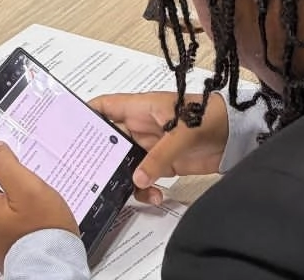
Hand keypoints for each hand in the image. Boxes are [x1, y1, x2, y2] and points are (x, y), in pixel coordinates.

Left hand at [0, 142, 78, 272]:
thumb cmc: (42, 234)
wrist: (54, 270)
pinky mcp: (4, 247)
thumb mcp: (28, 189)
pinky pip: (2, 221)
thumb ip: (7, 166)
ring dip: (6, 195)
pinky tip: (33, 211)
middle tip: (13, 167)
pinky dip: (14, 212)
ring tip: (30, 191)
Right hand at [88, 91, 228, 204]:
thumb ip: (159, 156)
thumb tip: (136, 179)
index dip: (84, 115)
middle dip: (98, 156)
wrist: (238, 135)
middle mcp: (141, 126)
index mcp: (140, 108)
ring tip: (124, 192)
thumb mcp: (183, 132)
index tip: (65, 131)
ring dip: (123, 178)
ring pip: (125, 163)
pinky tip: (154, 195)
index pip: (104, 107)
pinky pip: (144, 178)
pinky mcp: (164, 163)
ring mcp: (151, 146)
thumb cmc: (211, 117)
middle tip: (86, 175)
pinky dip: (144, 189)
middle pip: (109, 140)